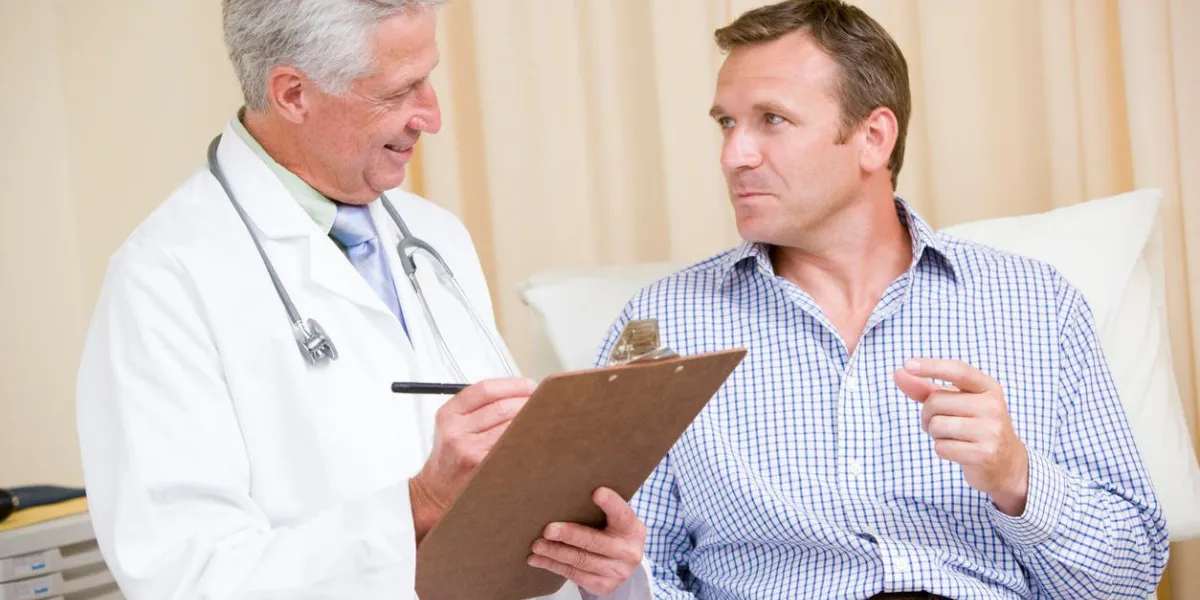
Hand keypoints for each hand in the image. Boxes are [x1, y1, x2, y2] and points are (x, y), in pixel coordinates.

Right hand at [410, 377, 537, 539]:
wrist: (435, 493)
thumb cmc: (450, 457)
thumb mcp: (452, 425)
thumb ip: (478, 407)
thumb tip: (520, 392)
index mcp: (449, 414)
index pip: (485, 390)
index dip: (513, 385)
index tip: (530, 386)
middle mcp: (456, 431)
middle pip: (502, 407)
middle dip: (527, 402)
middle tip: (542, 403)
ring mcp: (469, 451)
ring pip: (510, 427)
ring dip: (531, 421)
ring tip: (541, 420)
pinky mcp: (482, 467)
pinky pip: (511, 448)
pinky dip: (525, 441)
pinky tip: (533, 440)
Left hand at [527, 487, 646, 595]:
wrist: (624, 562)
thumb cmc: (613, 532)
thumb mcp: (615, 520)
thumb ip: (601, 509)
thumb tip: (565, 493)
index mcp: (632, 528)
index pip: (622, 514)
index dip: (611, 503)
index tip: (597, 493)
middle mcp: (628, 552)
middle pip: (594, 542)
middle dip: (569, 535)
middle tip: (548, 530)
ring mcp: (616, 571)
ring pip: (580, 560)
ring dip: (554, 552)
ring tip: (537, 545)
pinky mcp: (603, 585)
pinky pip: (574, 574)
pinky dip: (553, 565)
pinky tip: (538, 559)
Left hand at [893, 358, 1029, 515]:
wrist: (1007, 463)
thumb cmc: (975, 426)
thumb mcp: (957, 403)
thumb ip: (927, 389)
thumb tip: (898, 373)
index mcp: (989, 388)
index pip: (958, 370)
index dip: (932, 366)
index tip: (908, 364)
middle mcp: (993, 406)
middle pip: (937, 402)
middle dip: (928, 415)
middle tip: (941, 423)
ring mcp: (992, 431)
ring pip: (937, 425)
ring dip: (935, 434)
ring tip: (952, 437)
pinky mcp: (985, 454)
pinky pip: (942, 447)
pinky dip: (942, 450)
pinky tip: (958, 450)